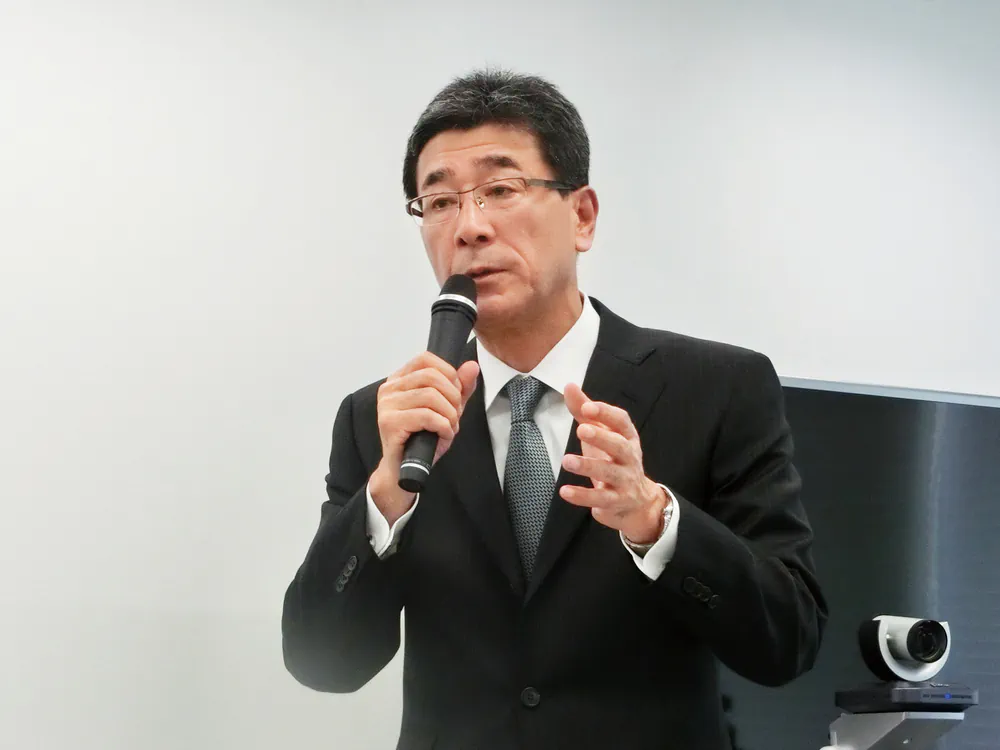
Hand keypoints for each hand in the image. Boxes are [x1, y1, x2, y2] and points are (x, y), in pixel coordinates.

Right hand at [369, 353, 479, 523]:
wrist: (405, 471)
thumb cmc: (423, 438)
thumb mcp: (447, 409)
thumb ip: (460, 387)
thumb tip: (472, 366)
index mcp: (399, 380)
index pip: (426, 359)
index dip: (448, 374)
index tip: (455, 394)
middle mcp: (389, 389)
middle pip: (431, 376)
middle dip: (452, 397)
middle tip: (454, 416)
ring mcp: (387, 405)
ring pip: (431, 396)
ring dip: (449, 415)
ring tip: (449, 427)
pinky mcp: (390, 423)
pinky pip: (427, 416)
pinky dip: (444, 426)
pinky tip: (443, 435)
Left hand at [559, 383, 667, 543]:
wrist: (637, 502)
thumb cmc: (613, 460)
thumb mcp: (601, 434)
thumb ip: (584, 411)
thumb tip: (568, 385)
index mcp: (627, 438)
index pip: (621, 422)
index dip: (605, 413)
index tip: (587, 406)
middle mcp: (629, 458)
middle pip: (620, 446)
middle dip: (602, 437)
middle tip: (581, 429)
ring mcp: (625, 481)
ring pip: (609, 473)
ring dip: (588, 466)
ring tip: (566, 460)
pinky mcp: (616, 501)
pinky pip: (600, 499)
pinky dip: (583, 496)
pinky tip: (565, 491)